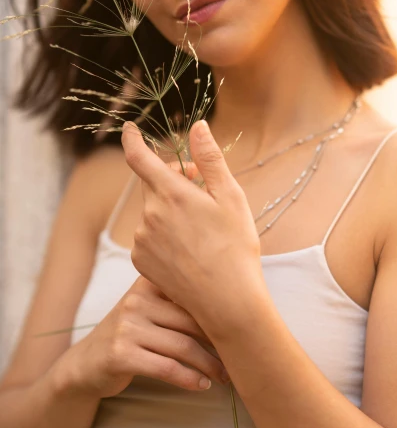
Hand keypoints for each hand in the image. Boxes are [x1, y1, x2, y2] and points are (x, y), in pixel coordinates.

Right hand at [59, 274, 229, 398]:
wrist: (85, 365)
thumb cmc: (130, 336)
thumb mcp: (148, 309)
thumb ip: (179, 302)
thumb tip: (238, 307)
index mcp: (148, 283)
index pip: (195, 294)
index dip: (223, 312)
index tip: (246, 329)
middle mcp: (136, 300)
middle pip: (193, 321)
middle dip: (221, 342)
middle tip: (240, 358)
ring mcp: (126, 326)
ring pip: (183, 346)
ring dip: (210, 365)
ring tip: (225, 377)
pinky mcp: (120, 354)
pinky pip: (167, 367)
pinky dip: (190, 378)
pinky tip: (202, 385)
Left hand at [120, 119, 267, 334]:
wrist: (226, 300)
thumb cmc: (235, 247)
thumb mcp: (230, 197)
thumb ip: (210, 159)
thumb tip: (198, 127)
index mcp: (171, 194)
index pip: (139, 157)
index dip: (132, 139)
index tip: (129, 129)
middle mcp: (149, 214)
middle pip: (153, 184)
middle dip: (173, 180)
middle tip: (202, 189)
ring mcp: (142, 240)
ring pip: (153, 211)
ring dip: (170, 209)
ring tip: (201, 228)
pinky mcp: (141, 261)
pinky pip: (149, 236)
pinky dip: (163, 234)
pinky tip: (188, 248)